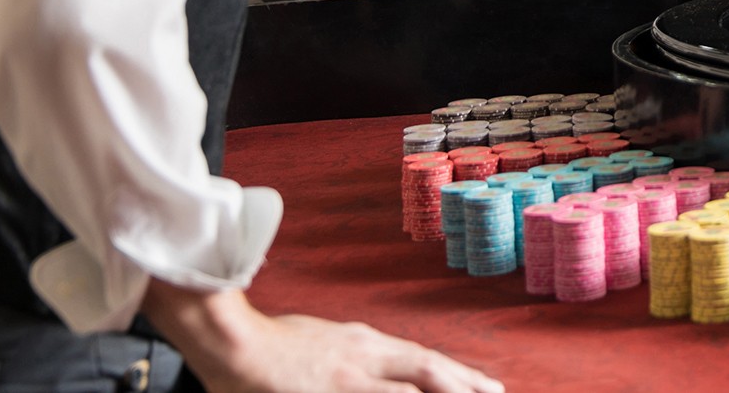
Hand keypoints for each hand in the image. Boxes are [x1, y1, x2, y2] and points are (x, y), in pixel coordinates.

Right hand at [145, 283, 499, 392]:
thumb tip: (364, 367)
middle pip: (427, 369)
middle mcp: (365, 355)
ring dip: (445, 391)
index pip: (419, 358)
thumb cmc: (268, 343)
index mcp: (363, 342)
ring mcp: (351, 375)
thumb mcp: (321, 340)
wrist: (233, 341)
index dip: (453, 372)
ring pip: (411, 386)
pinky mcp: (334, 390)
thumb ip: (348, 355)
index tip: (478, 383)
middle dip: (465, 382)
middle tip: (496, 391)